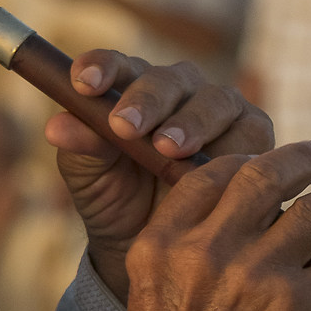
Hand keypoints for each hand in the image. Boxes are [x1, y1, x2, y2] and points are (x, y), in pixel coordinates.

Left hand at [45, 49, 272, 299]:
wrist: (156, 246)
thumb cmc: (116, 199)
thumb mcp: (87, 177)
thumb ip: (79, 146)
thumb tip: (56, 126)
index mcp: (132, 87)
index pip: (118, 65)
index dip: (102, 67)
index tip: (83, 83)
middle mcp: (180, 90)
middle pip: (170, 79)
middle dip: (147, 100)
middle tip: (125, 126)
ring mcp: (220, 109)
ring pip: (216, 100)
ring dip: (192, 122)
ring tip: (167, 148)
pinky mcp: (254, 135)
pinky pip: (250, 132)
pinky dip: (232, 147)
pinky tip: (215, 166)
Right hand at [121, 146, 310, 310]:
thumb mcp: (149, 289)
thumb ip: (184, 247)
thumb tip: (237, 219)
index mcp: (164, 240)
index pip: (212, 175)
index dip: (247, 160)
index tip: (269, 162)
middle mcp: (207, 248)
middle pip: (266, 176)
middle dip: (304, 157)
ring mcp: (253, 274)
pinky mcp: (292, 308)